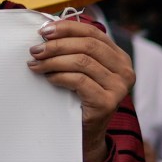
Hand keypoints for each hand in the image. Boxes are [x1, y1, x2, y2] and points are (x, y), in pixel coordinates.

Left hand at [31, 18, 132, 161]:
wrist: (86, 134)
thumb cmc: (79, 98)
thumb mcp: (82, 69)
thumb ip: (75, 49)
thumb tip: (49, 28)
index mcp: (120, 58)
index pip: (94, 33)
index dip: (67, 28)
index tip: (44, 31)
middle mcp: (125, 71)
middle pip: (88, 45)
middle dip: (57, 44)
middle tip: (35, 49)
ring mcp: (119, 88)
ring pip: (82, 61)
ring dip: (53, 60)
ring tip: (36, 64)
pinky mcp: (107, 102)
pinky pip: (79, 80)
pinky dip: (59, 76)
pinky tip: (48, 78)